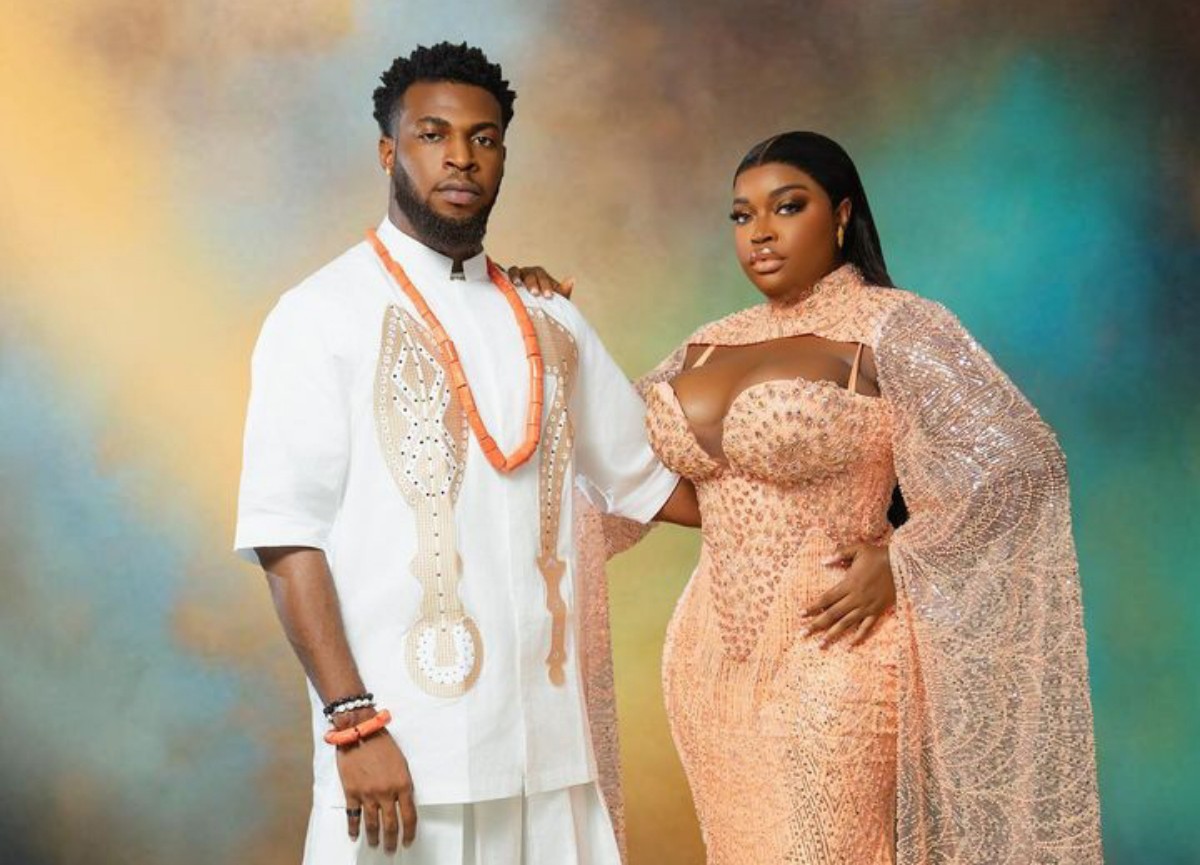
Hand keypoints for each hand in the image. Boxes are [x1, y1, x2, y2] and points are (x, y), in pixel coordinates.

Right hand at [336, 717, 416, 852]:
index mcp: (403, 784)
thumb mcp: (401, 763)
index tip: (408, 841)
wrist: (360, 731)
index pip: (409, 816)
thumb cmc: (383, 744)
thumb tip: (403, 802)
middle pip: (391, 825)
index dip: (409, 832)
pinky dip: (353, 828)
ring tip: (375, 846)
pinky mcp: (351, 792)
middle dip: (392, 841)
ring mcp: (368, 794)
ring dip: (374, 838)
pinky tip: (354, 836)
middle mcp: (386, 792)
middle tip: (391, 850)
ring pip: (372, 824)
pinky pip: (353, 815)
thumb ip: (403, 784)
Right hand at [507, 264, 573, 299]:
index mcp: (541, 275)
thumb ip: (563, 291)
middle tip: (535, 293)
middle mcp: (528, 273)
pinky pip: (502, 275)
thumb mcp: (556, 300)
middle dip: (533, 283)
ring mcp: (516, 276)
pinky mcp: (505, 280)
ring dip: (516, 277)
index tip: (548, 296)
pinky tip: (502, 282)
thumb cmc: (545, 305)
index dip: (545, 285)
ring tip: (517, 285)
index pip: (542, 276)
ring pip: (515, 270)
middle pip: (530, 273)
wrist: (532, 312)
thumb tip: (571, 279)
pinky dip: (502, 275)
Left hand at [801, 542, 894, 647]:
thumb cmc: (878, 555)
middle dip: (816, 624)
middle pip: (832, 614)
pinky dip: (858, 636)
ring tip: (820, 645)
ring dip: (832, 634)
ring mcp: (867, 606)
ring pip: (846, 623)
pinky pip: (866, 627)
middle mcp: (855, 598)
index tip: (800, 614)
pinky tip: (849, 645)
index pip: (826, 598)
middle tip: (803, 634)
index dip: (812, 607)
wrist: (903, 564)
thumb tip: (823, 560)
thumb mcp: (858, 548)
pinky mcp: (877, 611)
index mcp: (848, 583)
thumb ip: (840, 553)